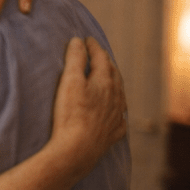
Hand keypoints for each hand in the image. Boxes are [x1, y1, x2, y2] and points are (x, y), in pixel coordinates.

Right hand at [49, 37, 127, 176]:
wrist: (77, 150)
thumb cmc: (71, 115)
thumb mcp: (69, 82)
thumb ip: (75, 60)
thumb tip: (78, 41)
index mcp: (105, 82)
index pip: (101, 58)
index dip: (93, 47)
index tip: (87, 39)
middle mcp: (116, 97)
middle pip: (114, 74)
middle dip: (106, 62)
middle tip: (98, 55)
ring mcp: (116, 115)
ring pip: (120, 94)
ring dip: (114, 83)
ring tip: (109, 78)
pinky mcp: (113, 133)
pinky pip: (120, 117)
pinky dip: (117, 108)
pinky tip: (115, 111)